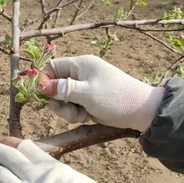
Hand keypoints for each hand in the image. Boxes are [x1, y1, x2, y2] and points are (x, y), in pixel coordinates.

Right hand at [39, 55, 163, 131]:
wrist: (141, 111)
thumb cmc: (115, 98)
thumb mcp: (87, 93)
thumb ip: (63, 89)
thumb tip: (42, 87)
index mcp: (80, 65)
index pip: (52, 67)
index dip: (45, 80)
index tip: (45, 95)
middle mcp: (80, 74)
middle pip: (54, 85)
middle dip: (57, 101)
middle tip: (69, 110)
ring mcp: (84, 88)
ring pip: (62, 99)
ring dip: (66, 110)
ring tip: (80, 115)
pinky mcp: (88, 101)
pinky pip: (72, 107)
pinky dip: (75, 114)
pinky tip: (86, 117)